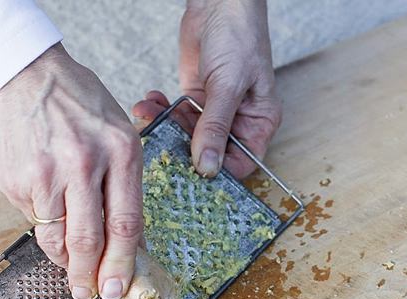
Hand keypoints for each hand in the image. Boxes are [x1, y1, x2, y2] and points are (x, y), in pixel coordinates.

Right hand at [0, 43, 142, 298]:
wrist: (26, 75)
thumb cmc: (81, 105)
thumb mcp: (121, 134)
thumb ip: (126, 186)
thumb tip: (130, 241)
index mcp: (120, 152)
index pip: (125, 223)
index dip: (122, 263)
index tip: (118, 289)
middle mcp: (83, 165)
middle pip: (88, 239)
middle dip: (90, 276)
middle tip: (90, 295)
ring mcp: (45, 174)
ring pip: (56, 238)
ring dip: (65, 261)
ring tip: (72, 269)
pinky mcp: (14, 180)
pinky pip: (34, 220)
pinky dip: (45, 228)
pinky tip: (51, 216)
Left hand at [133, 0, 280, 178]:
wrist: (219, 3)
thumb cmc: (239, 37)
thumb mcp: (227, 85)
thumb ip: (215, 128)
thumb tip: (208, 168)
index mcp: (259, 123)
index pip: (241, 164)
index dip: (218, 172)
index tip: (189, 172)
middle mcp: (238, 123)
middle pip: (211, 154)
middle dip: (182, 149)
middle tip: (158, 144)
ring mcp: (215, 113)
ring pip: (188, 137)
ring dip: (166, 128)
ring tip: (148, 113)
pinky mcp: (194, 101)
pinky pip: (176, 117)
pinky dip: (161, 112)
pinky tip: (151, 102)